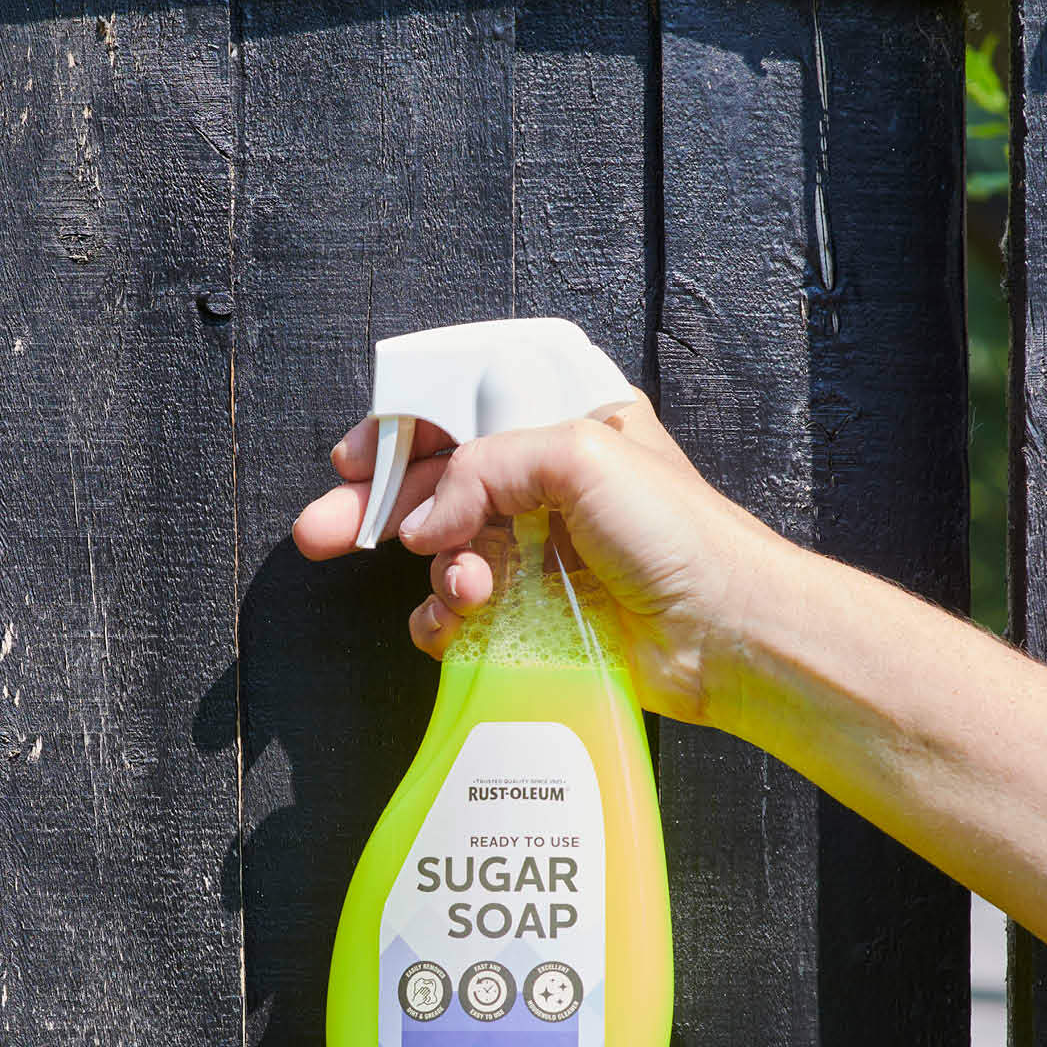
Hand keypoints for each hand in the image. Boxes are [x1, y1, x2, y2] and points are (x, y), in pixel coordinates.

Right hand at [288, 393, 803, 726]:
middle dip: (374, 510)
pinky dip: (443, 623)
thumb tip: (424, 521)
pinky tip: (462, 625)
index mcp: (563, 429)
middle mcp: (545, 489)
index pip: (461, 415)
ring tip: (469, 590)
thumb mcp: (580, 454)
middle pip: (432, 487)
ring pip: (439, 556)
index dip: (401, 434)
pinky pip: (451, 616)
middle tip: (322, 531)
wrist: (724, 631)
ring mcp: (534, 555)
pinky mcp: (527, 617)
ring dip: (438, 574)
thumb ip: (484, 467)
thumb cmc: (679, 534)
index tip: (354, 459)